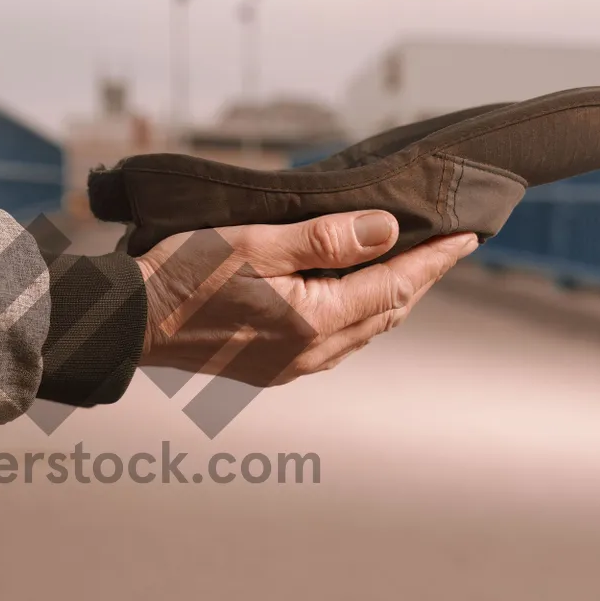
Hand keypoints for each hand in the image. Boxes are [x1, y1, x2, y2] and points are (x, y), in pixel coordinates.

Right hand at [136, 211, 477, 386]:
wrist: (132, 323)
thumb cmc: (184, 276)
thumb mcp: (254, 243)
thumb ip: (324, 239)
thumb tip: (387, 231)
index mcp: (313, 319)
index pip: (395, 285)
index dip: (435, 260)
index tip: (468, 236)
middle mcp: (310, 351)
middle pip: (386, 312)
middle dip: (420, 279)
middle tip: (445, 247)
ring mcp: (291, 366)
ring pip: (362, 331)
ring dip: (389, 299)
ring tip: (408, 268)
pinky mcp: (271, 369)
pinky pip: (333, 344)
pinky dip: (356, 316)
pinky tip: (352, 298)